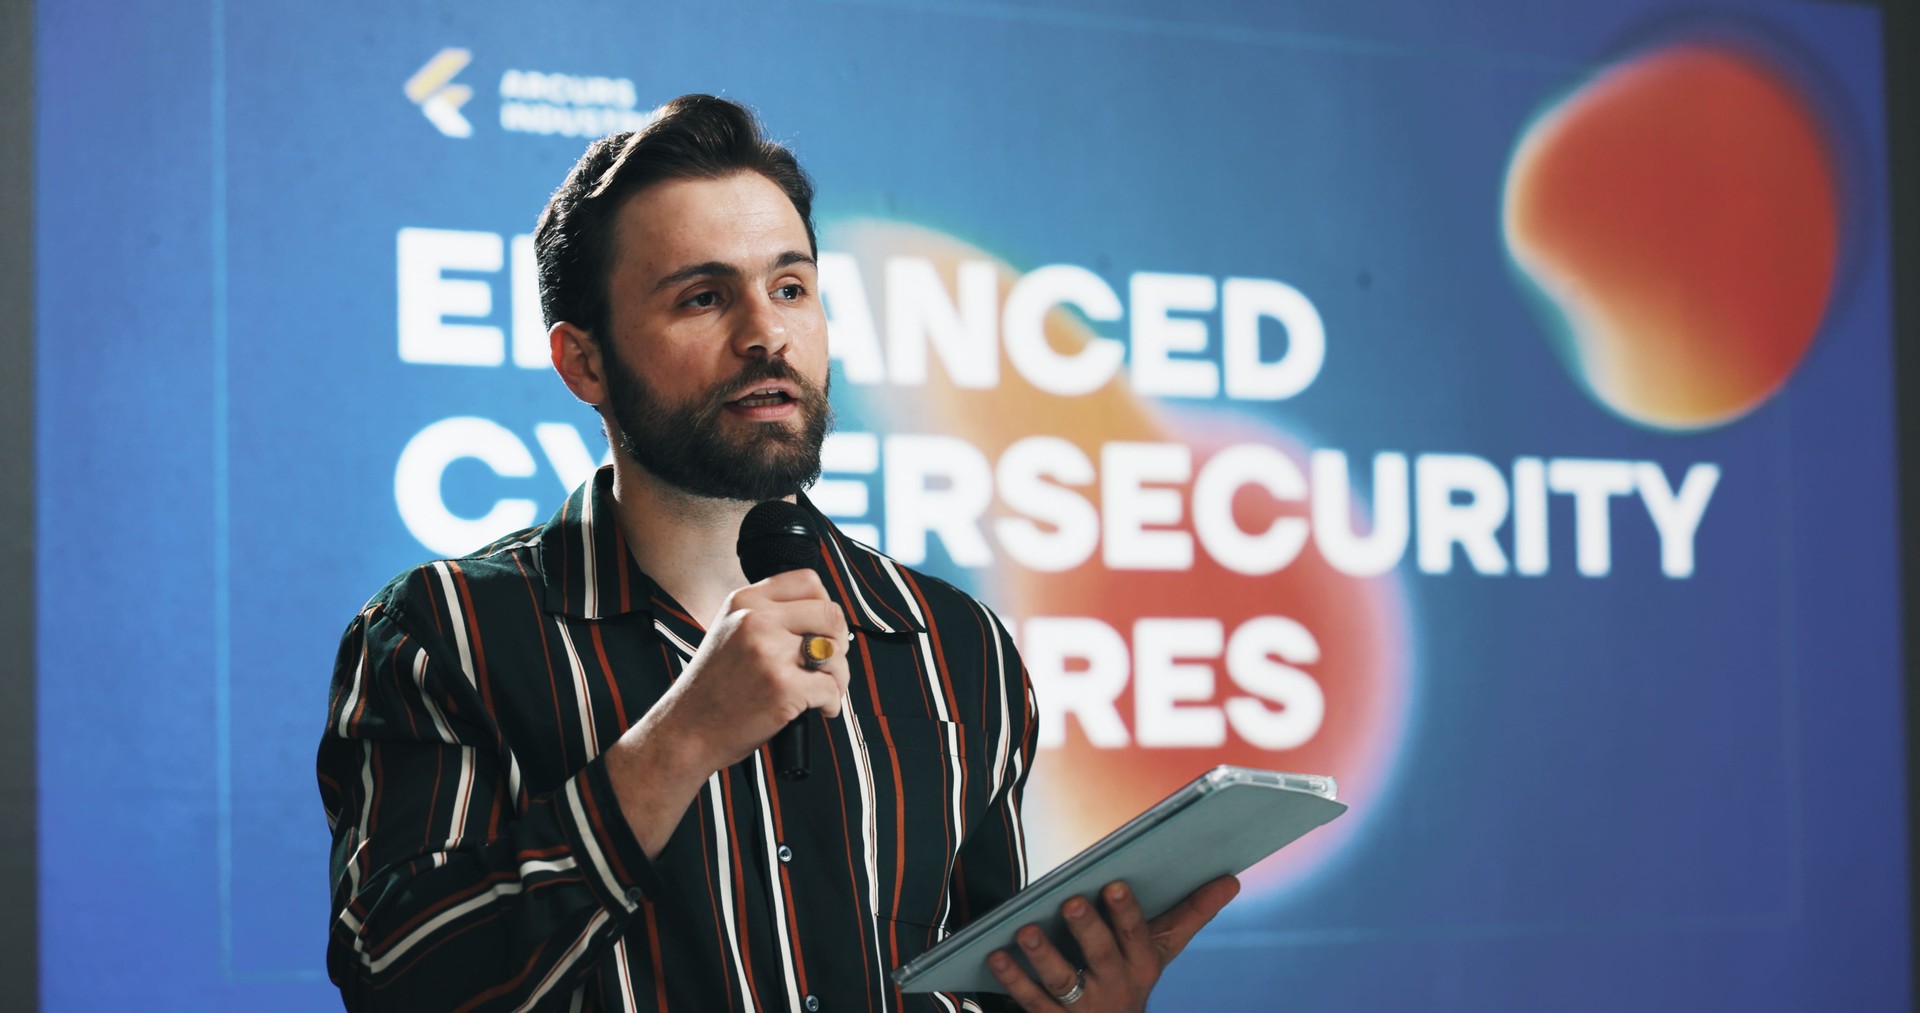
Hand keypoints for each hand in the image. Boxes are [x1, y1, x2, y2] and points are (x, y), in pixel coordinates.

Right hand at [604, 568, 849, 854]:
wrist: (685, 731)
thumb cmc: (712, 689)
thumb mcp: (729, 631)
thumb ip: (768, 616)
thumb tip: (823, 618)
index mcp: (745, 600)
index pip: (808, 581)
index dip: (825, 605)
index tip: (825, 628)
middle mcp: (757, 619)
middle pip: (830, 614)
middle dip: (839, 641)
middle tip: (830, 663)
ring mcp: (770, 652)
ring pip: (835, 652)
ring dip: (840, 676)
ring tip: (825, 691)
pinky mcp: (782, 687)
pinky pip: (831, 688)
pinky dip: (832, 703)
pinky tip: (819, 710)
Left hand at [987, 876, 1239, 1011]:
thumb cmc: (1132, 974)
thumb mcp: (1162, 949)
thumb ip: (1192, 912)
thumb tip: (1232, 878)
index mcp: (1143, 964)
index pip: (1136, 935)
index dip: (1126, 912)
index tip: (1114, 885)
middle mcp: (1116, 988)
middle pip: (1100, 957)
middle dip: (1087, 930)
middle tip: (1070, 902)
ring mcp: (1083, 1009)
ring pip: (1063, 982)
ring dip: (1044, 956)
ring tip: (1026, 930)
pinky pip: (1031, 1001)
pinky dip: (1013, 980)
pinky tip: (995, 956)